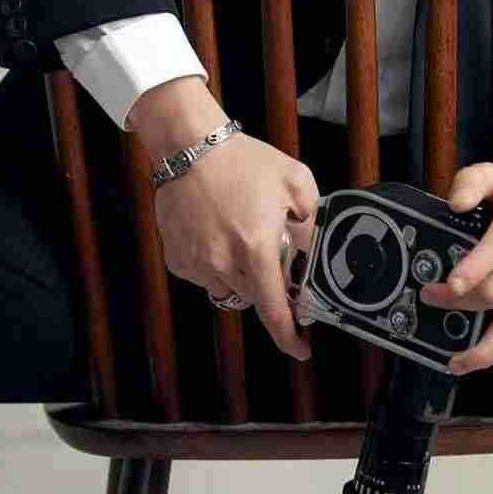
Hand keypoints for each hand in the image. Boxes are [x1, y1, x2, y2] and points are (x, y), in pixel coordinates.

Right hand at [152, 131, 319, 361]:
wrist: (190, 146)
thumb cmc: (241, 160)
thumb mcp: (295, 181)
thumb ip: (312, 218)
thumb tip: (314, 247)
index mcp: (256, 248)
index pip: (274, 309)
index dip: (289, 336)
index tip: (301, 347)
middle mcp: (224, 263)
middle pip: (254, 297)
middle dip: (268, 285)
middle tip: (271, 255)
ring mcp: (197, 264)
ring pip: (229, 289)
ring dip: (241, 274)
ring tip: (241, 236)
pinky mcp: (178, 259)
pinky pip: (205, 276)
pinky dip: (216, 264)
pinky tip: (219, 233)